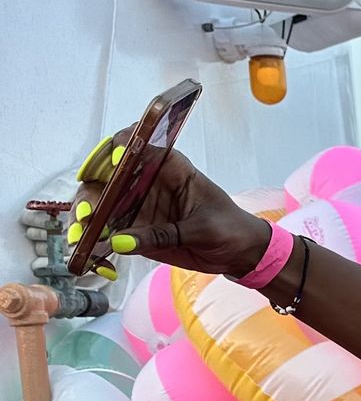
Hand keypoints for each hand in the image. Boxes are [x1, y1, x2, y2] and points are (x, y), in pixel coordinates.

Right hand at [71, 129, 266, 279]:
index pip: (139, 144)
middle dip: (90, 192)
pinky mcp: (132, 230)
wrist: (239, 253)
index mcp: (170, 168)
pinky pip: (104, 234)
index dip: (121, 147)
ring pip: (98, 204)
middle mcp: (146, 182)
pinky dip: (93, 243)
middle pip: (106, 176)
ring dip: (83, 219)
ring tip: (80, 236)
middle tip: (86, 214)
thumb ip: (165, 234)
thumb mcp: (204, 228)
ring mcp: (136, 206)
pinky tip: (91, 256)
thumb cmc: (229, 227)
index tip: (115, 162)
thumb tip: (120, 241)